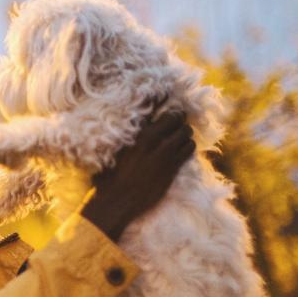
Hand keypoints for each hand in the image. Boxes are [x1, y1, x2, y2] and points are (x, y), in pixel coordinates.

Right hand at [82, 110, 195, 240]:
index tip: (164, 95)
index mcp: (135, 132)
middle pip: (176, 117)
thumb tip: (132, 125)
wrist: (117, 202)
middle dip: (176, 117)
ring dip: (183, 132)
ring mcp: (166, 154)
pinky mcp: (173, 167)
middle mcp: (153, 139)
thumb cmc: (108, 177)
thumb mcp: (112, 151)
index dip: (161, 99)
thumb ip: (125, 136)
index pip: (153, 106)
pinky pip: (189, 148)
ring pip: (186, 132)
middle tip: (173, 121)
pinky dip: (187, 145)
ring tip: (177, 135)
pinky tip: (180, 149)